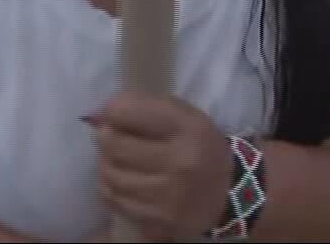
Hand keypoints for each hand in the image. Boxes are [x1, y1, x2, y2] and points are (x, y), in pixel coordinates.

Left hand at [89, 94, 229, 241]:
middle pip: (114, 145)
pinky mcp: (159, 221)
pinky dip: (111, 188)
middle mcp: (180, 163)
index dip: (112, 110)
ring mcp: (169, 197)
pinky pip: (116, 201)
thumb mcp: (186, 117)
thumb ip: (146, 109)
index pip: (128, 111)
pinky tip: (121, 182)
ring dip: (106, 164)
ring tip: (115, 160)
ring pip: (111, 176)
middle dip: (104, 137)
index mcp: (189, 128)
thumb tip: (99, 114)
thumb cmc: (200, 146)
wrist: (229, 194)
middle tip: (108, 137)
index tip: (112, 114)